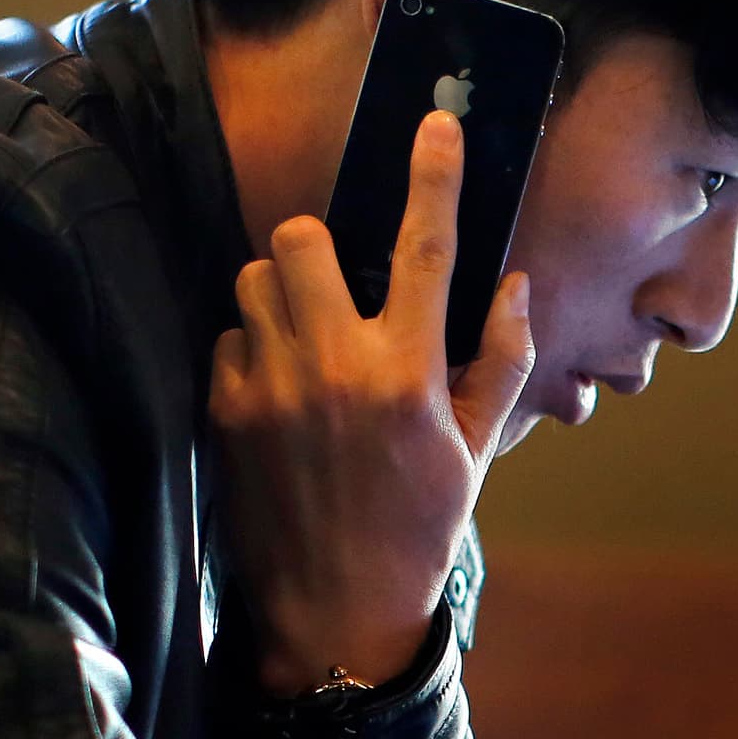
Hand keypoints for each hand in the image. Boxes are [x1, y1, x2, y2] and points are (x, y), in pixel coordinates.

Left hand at [210, 111, 533, 691]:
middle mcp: (336, 368)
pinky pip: (228, 336)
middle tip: (337, 284)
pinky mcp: (226, 413)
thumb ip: (499, 358)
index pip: (426, 247)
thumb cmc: (418, 527)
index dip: (434, 176)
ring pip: (254, 278)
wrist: (336, 612)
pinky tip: (278, 389)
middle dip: (316, 246)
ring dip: (280, 292)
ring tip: (307, 338)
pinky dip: (252, 347)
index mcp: (409, 373)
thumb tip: (512, 284)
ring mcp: (272, 388)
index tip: (434, 126)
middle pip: (300, 238)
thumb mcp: (478, 447)